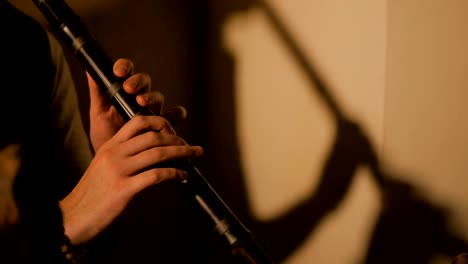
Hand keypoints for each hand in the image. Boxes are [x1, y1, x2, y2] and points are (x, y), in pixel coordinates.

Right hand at [59, 115, 202, 244]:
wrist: (73, 217)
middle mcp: (114, 153)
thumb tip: (156, 153)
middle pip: (154, 136)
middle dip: (178, 139)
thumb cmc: (93, 193)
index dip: (161, 122)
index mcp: (110, 145)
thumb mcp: (106, 166)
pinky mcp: (124, 189)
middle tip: (191, 147)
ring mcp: (118, 170)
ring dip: (182, 153)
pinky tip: (182, 176)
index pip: (138, 121)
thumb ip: (126, 156)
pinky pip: (157, 175)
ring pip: (158, 152)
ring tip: (194, 155)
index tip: (174, 131)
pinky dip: (175, 173)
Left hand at [87, 58, 186, 150]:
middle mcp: (141, 98)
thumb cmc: (106, 135)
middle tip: (129, 88)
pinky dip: (176, 114)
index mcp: (124, 91)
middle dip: (137, 82)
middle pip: (145, 81)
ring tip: (141, 103)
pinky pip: (176, 115)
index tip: (118, 72)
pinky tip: (171, 116)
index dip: (125, 67)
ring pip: (158, 97)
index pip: (127, 71)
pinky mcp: (165, 124)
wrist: (114, 163)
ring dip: (151, 97)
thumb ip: (97, 93)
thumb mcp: (99, 114)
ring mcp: (154, 111)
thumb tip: (89, 70)